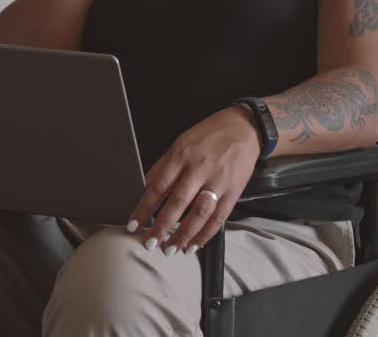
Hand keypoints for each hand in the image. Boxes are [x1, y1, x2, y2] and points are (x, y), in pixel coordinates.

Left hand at [126, 106, 261, 255]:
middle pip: (177, 203)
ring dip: (184, 234)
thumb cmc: (209, 135)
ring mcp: (218, 181)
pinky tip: (195, 243)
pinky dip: (206, 234)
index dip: (144, 208)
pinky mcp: (233, 191)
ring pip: (199, 213)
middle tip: (150, 243)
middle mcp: (199, 169)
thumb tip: (146, 187)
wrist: (243, 129)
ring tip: (171, 248)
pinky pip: (219, 217)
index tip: (134, 224)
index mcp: (182, 155)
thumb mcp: (180, 143)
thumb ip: (163, 166)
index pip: (158, 186)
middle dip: (162, 226)